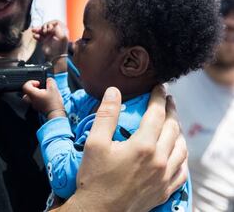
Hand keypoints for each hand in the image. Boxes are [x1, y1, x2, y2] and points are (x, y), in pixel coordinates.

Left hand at [22, 78, 65, 118]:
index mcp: (33, 94)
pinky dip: (39, 98)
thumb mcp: (53, 88)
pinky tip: (46, 98)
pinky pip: (35, 101)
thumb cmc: (54, 103)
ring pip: (30, 97)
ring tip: (44, 93)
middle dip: (32, 88)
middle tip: (39, 87)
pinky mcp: (38, 108)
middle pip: (26, 92)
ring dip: (36, 93)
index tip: (38, 83)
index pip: (25, 86)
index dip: (31, 82)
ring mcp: (34, 105)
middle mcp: (31, 100)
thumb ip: (50, 81)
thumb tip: (48, 79)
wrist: (56, 114)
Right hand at [32, 20, 68, 60]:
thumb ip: (57, 28)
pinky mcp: (44, 41)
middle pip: (47, 26)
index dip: (51, 23)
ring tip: (34, 30)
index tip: (49, 27)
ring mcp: (49, 37)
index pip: (55, 22)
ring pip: (42, 30)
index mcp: (61, 31)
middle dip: (44, 27)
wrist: (55, 57)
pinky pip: (39, 36)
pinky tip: (35, 36)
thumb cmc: (60, 47)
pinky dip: (36, 36)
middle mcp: (55, 33)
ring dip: (38, 30)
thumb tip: (50, 26)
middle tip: (44, 31)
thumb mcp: (62, 36)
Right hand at [55, 85, 187, 211]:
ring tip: (173, 122)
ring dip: (178, 131)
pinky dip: (181, 156)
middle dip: (171, 110)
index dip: (158, 97)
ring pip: (181, 148)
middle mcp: (158, 160)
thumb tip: (114, 91)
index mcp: (142, 146)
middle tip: (168, 99)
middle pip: (172, 128)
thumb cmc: (94, 178)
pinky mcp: (164, 190)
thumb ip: (106, 115)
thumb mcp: (95, 142)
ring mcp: (164, 177)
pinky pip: (182, 170)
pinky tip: (176, 152)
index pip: (156, 114)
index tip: (159, 87)